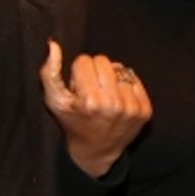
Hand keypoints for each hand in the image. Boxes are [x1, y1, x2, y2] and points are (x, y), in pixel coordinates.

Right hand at [41, 38, 151, 177]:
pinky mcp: (145, 110)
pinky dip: (125, 85)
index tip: (78, 88)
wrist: (97, 151)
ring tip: (105, 96)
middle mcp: (114, 104)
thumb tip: (53, 44)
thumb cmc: (73, 123)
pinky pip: (134, 79)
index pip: (84, 61)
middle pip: (103, 61)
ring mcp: (132, 107)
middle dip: (94, 72)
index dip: (78, 73)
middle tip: (91, 91)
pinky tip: (118, 100)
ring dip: (111, 78)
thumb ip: (49, 72)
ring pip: (120, 68)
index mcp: (90, 101)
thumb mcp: (54, 101)